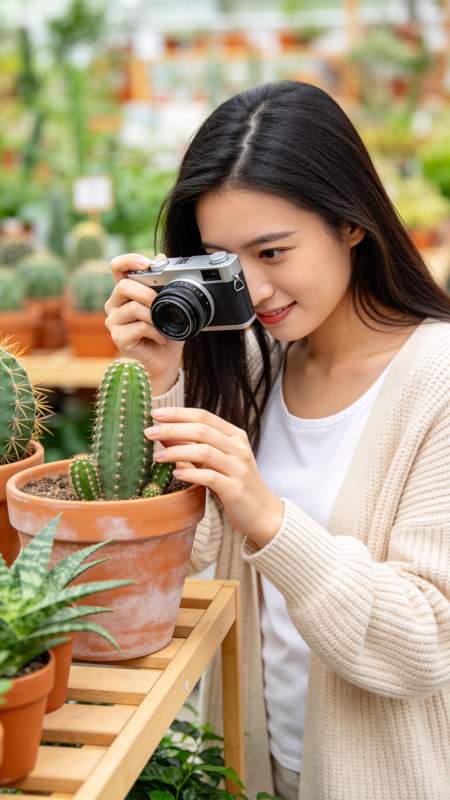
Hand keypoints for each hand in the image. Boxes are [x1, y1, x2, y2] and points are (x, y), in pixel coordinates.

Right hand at [105, 253, 183, 394]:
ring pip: (133, 308)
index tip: (147, 263)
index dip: (129, 260)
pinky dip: (155, 331)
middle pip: (124, 286)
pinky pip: (139, 327)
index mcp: (125, 291)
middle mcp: (115, 304)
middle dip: (148, 293)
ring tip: (163, 325)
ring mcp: (114, 321)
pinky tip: (161, 337)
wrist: (165, 359)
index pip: (117, 267)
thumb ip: (162, 281)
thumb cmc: (165, 330)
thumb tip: (160, 256)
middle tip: (161, 302)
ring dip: (154, 316)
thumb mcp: (168, 303)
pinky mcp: (118, 338)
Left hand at [145, 406, 283, 547]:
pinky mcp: (235, 489)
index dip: (178, 413)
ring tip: (156, 457)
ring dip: (177, 451)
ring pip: (204, 452)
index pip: (204, 416)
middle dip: (172, 429)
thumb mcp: (216, 462)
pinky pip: (209, 477)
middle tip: (149, 432)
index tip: (155, 414)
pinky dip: (190, 473)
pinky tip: (175, 473)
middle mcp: (239, 448)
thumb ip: (193, 447)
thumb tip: (164, 435)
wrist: (262, 513)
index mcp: (235, 436)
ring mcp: (239, 468)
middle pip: (202, 430)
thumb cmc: (234, 484)